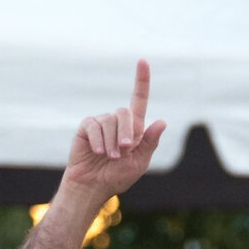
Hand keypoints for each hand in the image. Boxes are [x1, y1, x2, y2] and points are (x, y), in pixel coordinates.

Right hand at [60, 60, 167, 202]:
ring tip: (110, 157)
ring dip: (112, 141)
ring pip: (110, 120)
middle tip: (125, 150)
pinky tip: (97, 152)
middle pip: (125, 112)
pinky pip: (94, 126)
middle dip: (127, 131)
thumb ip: (149, 142)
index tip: (143, 61)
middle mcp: (117, 122)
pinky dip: (98, 140)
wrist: (94, 186)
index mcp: (134, 128)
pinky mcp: (86, 127)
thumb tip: (162, 121)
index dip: (142, 80)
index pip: (139, 100)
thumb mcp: (139, 162)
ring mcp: (101, 123)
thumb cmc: (117, 176)